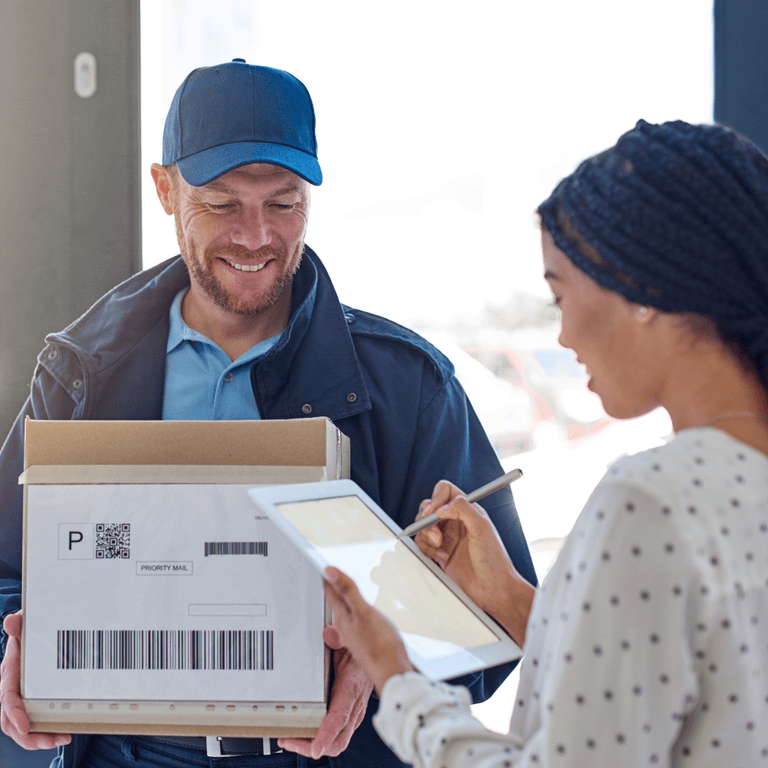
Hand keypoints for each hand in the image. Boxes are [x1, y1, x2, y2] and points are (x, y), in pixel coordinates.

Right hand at [0, 611, 70, 749]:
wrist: (38, 628)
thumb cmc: (32, 627)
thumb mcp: (28, 623)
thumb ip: (20, 623)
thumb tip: (11, 621)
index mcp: (10, 671)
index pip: (7, 697)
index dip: (14, 713)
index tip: (25, 726)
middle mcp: (13, 688)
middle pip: (11, 721)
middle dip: (28, 736)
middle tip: (50, 740)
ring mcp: (23, 696)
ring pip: (22, 727)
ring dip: (39, 738)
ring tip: (60, 738)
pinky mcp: (35, 700)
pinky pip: (35, 721)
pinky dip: (46, 730)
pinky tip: (64, 731)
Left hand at [277, 627, 373, 758]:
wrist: (377, 651)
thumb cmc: (361, 648)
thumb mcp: (347, 640)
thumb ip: (337, 638)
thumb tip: (329, 634)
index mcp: (352, 688)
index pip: (340, 717)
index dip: (327, 735)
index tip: (315, 748)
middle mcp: (355, 706)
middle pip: (337, 741)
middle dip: (310, 747)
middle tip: (288, 740)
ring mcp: (354, 713)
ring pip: (337, 741)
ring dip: (312, 745)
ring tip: (289, 739)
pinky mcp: (351, 714)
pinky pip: (338, 734)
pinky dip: (320, 738)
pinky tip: (304, 732)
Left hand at [323, 567, 414, 696]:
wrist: (394, 674)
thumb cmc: (380, 646)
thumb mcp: (364, 612)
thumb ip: (347, 591)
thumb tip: (329, 572)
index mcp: (342, 618)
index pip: (330, 591)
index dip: (327, 575)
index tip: (323, 563)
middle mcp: (345, 627)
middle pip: (336, 600)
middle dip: (334, 585)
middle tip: (330, 571)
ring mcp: (355, 635)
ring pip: (347, 610)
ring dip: (345, 596)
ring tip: (343, 585)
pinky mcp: (366, 641)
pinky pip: (357, 619)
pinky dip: (357, 608)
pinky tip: (363, 609)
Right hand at [414, 480, 534, 645]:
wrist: (493, 590)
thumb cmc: (493, 560)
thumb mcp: (482, 527)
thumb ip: (462, 509)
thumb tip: (441, 507)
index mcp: (468, 511)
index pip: (445, 491)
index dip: (436, 498)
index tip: (434, 512)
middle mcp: (455, 521)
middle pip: (429, 507)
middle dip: (427, 519)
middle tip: (435, 533)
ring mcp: (446, 537)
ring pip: (422, 526)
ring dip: (426, 535)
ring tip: (439, 546)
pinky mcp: (439, 553)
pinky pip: (422, 543)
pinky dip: (426, 549)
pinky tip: (440, 557)